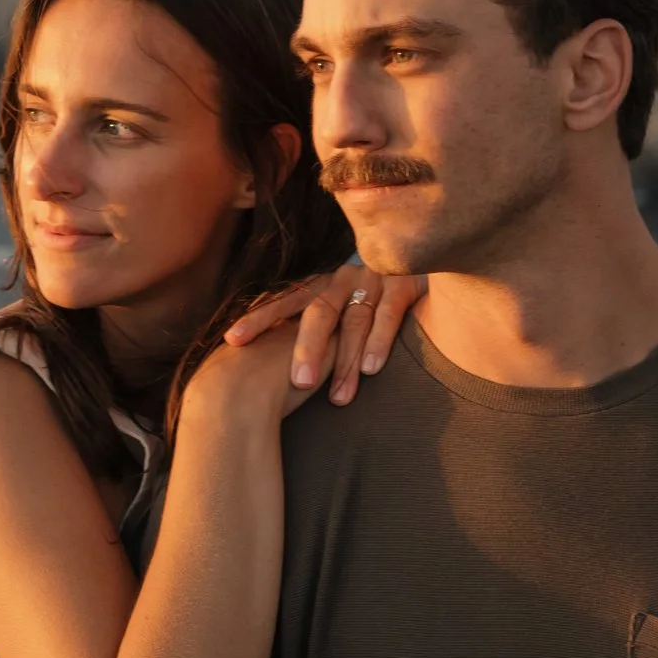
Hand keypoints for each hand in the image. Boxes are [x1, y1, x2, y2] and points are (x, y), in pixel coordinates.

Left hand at [225, 267, 423, 405]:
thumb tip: (277, 368)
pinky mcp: (404, 283)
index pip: (285, 302)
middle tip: (298, 384)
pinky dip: (379, 341)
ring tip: (338, 397)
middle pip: (318, 313)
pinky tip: (370, 368)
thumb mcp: (341, 307)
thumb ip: (315, 327)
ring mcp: (373, 279)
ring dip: (345, 360)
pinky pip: (389, 314)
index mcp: (321, 285)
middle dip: (306, 349)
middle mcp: (342, 279)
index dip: (260, 319)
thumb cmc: (374, 300)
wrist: (424, 261)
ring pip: (354, 321)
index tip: (233, 340)